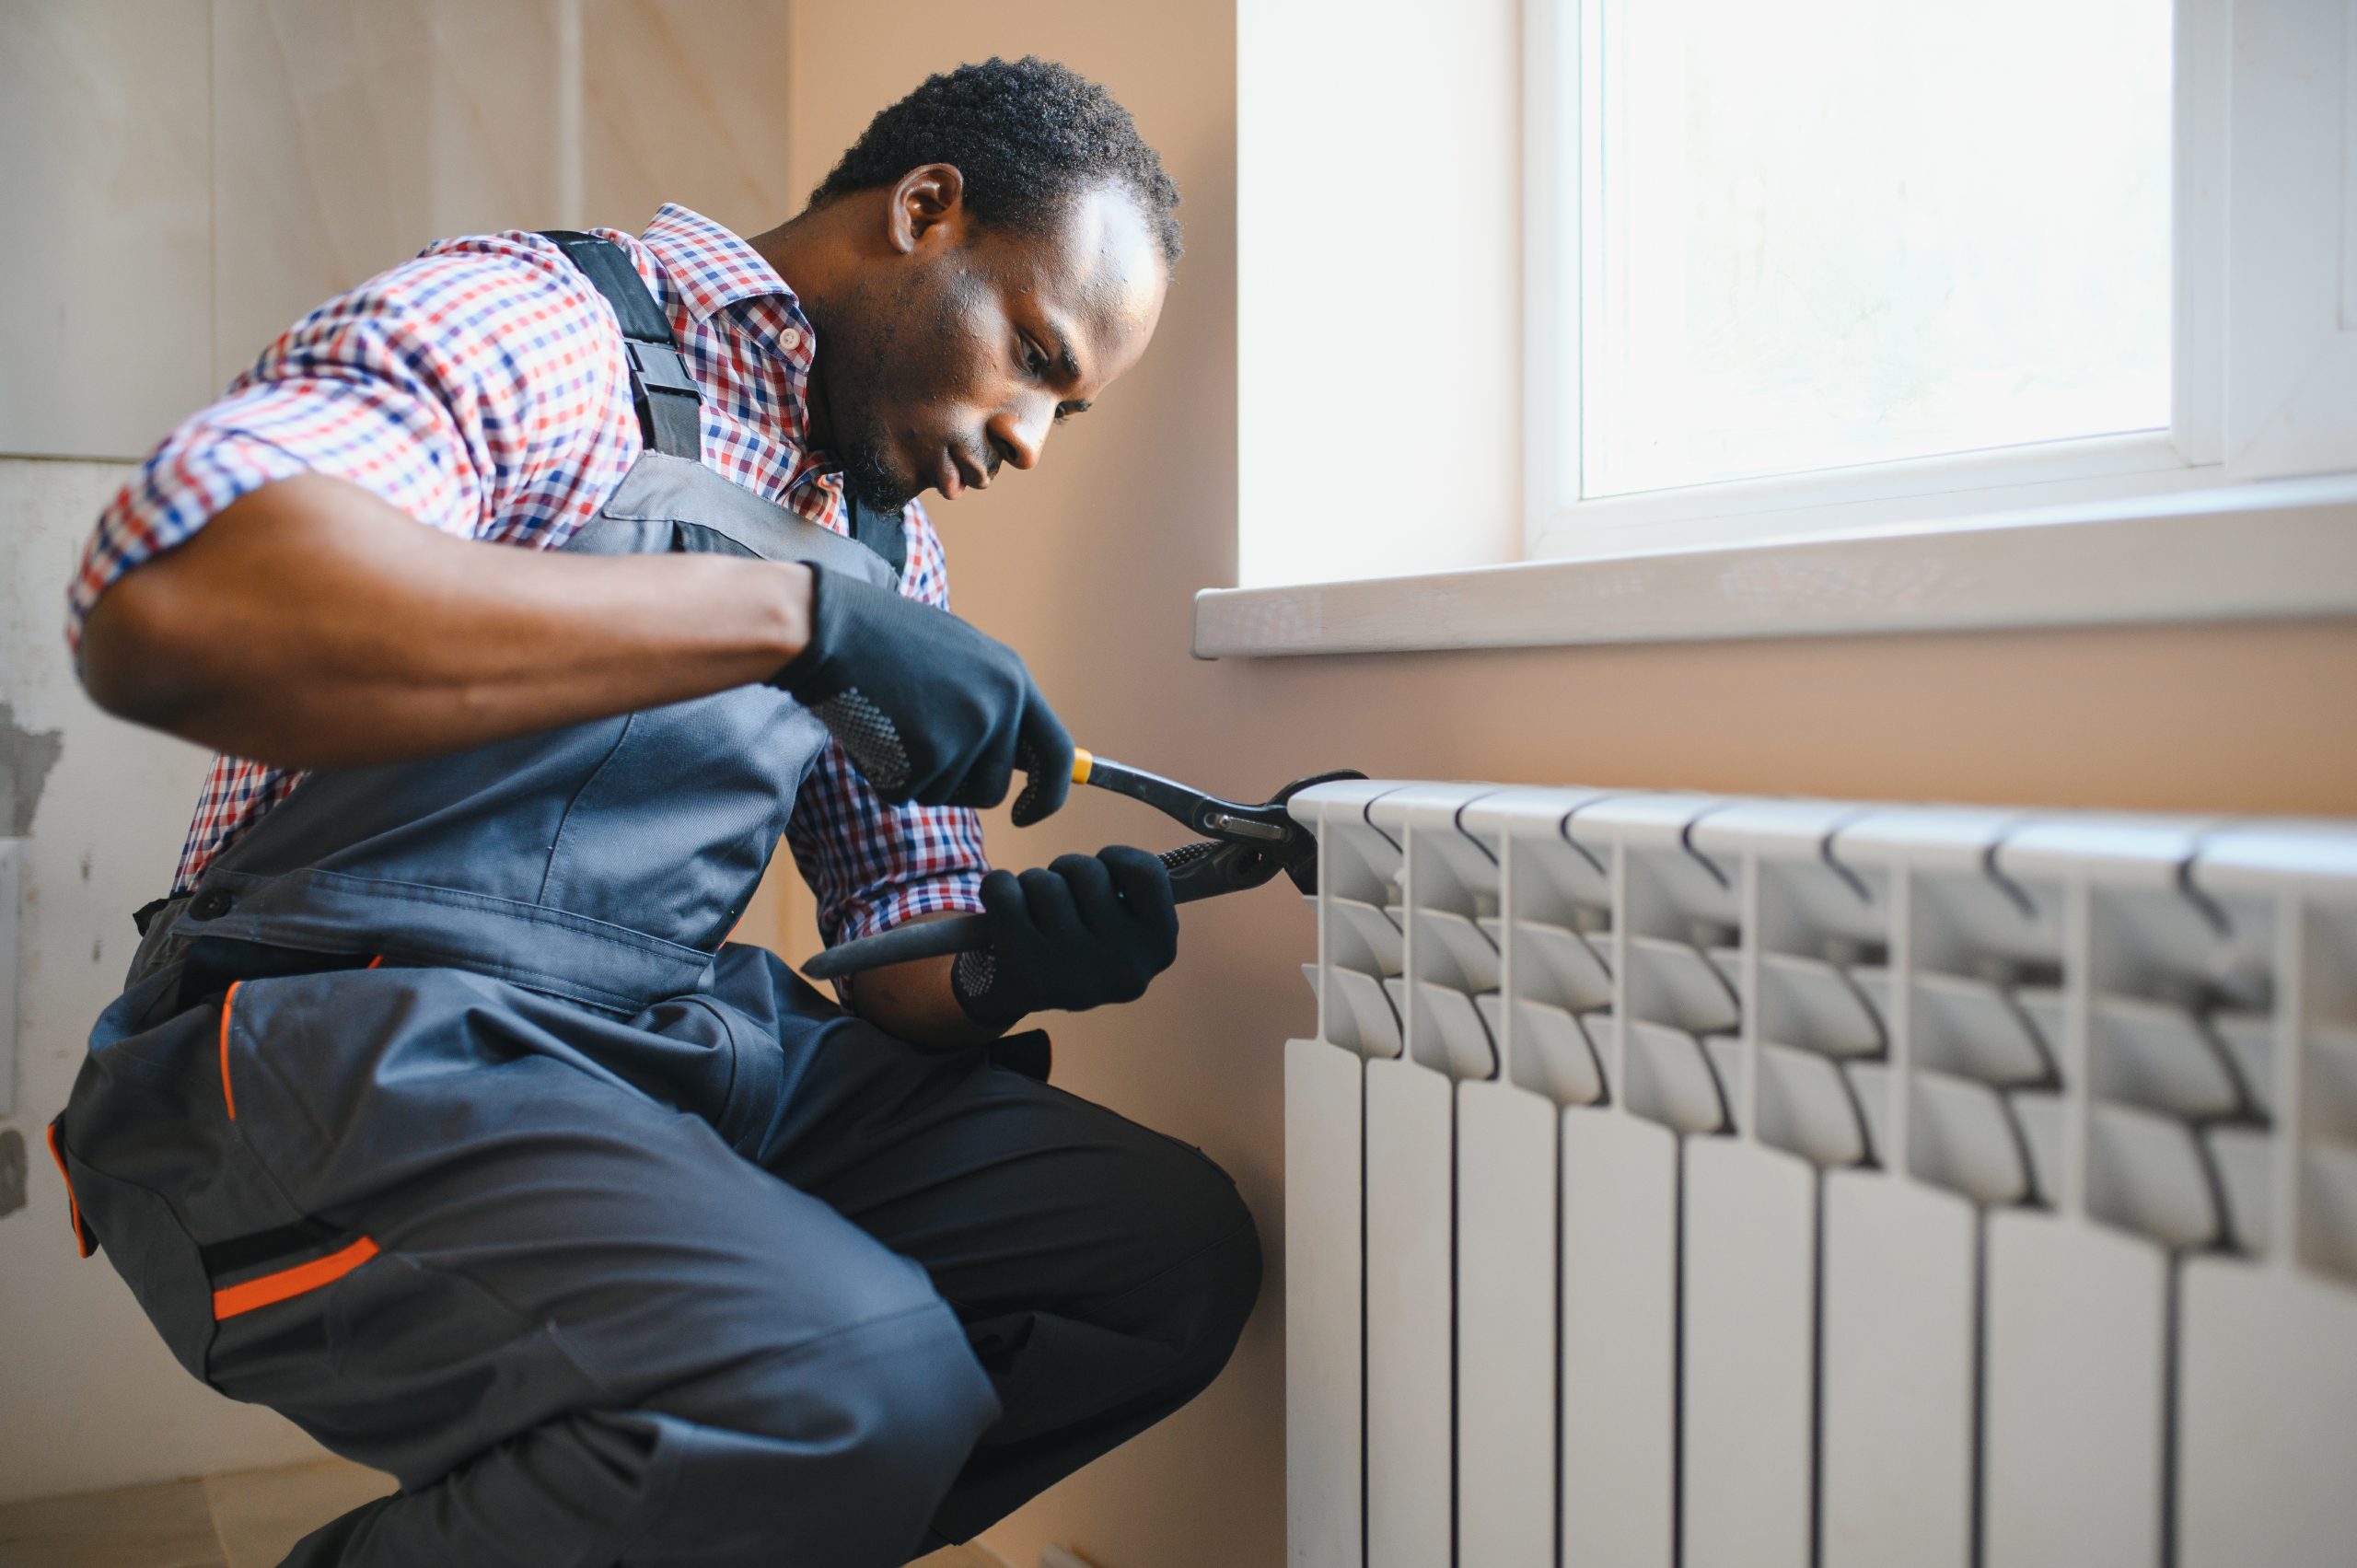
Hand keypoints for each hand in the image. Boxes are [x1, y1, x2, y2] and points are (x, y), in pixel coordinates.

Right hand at [770, 566, 1072, 822]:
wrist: (832, 628)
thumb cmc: (886, 639)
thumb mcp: (959, 656)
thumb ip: (993, 702)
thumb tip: (1019, 758)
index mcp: (1014, 680)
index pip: (1058, 755)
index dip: (1048, 794)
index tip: (1026, 814)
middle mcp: (1001, 707)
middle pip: (993, 789)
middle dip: (958, 788)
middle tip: (919, 758)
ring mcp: (968, 732)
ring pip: (947, 795)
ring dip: (917, 779)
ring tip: (891, 727)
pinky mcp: (931, 754)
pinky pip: (906, 793)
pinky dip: (883, 776)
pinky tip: (870, 733)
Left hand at [951, 847, 1180, 1027]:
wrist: (1023, 989)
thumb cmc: (1080, 937)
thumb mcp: (1125, 922)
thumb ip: (1142, 889)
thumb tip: (1194, 854)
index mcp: (1158, 949)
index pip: (1147, 871)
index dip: (1116, 859)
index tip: (1103, 873)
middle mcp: (1124, 967)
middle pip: (1088, 870)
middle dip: (1067, 871)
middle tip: (1062, 901)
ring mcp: (1074, 973)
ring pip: (1044, 880)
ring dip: (1033, 883)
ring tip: (1035, 913)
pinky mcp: (1023, 973)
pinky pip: (1002, 891)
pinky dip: (997, 888)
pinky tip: (1004, 916)